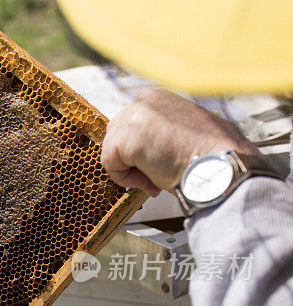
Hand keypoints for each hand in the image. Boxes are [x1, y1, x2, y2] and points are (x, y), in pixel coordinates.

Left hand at [101, 89, 259, 196]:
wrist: (222, 166)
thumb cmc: (211, 155)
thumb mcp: (183, 132)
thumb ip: (158, 133)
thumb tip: (143, 149)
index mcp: (158, 99)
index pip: (128, 126)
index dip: (139, 152)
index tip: (159, 164)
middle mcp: (144, 101)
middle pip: (115, 136)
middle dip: (132, 160)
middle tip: (157, 174)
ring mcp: (134, 116)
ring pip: (112, 150)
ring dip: (130, 170)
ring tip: (157, 177)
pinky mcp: (126, 137)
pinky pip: (110, 164)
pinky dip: (125, 179)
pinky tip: (151, 180)